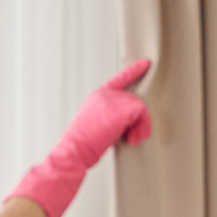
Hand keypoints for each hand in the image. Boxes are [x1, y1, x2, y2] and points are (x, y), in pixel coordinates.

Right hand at [10, 61, 153, 216]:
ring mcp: (111, 100)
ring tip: (132, 139)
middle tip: (133, 137)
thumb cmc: (81, 147)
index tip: (145, 63)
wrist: (72, 153)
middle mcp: (103, 95)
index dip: (133, 71)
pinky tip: (132, 139)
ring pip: (139, 108)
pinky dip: (142, 127)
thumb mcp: (96, 126)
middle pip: (134, 101)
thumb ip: (111, 117)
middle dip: (139, 121)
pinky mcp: (119, 108)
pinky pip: (142, 114)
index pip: (118, 81)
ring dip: (141, 126)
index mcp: (97, 97)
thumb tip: (130, 122)